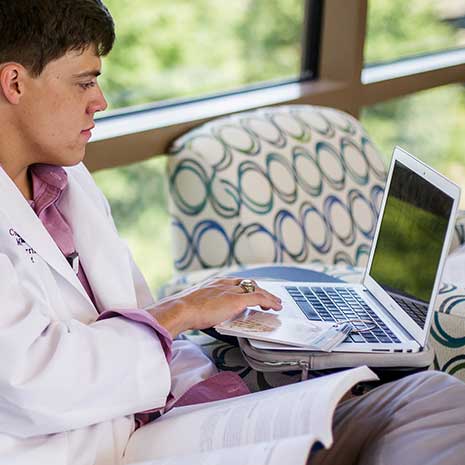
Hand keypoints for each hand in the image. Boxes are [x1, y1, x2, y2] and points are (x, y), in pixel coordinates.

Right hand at [148, 277, 281, 337]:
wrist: (180, 309)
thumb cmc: (183, 310)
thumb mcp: (196, 304)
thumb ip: (205, 305)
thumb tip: (206, 313)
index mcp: (215, 283)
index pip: (236, 283)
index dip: (247, 288)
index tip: (251, 292)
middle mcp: (225, 283)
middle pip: (249, 284)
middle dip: (260, 290)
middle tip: (268, 298)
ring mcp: (231, 290)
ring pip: (257, 290)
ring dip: (268, 297)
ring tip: (276, 303)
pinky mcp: (236, 299)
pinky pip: (259, 298)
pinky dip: (269, 301)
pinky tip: (275, 307)